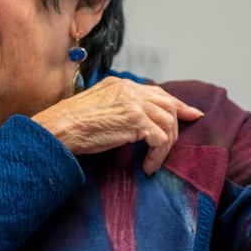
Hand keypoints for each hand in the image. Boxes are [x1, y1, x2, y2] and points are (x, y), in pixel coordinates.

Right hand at [32, 77, 203, 174]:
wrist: (59, 128)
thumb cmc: (70, 124)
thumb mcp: (96, 106)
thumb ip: (116, 106)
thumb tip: (132, 122)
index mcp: (121, 84)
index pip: (156, 92)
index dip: (176, 103)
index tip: (190, 113)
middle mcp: (130, 89)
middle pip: (168, 103)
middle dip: (181, 119)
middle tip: (185, 135)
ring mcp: (134, 103)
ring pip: (168, 122)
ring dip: (165, 145)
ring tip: (154, 161)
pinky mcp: (135, 120)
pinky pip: (160, 139)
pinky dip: (157, 155)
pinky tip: (147, 166)